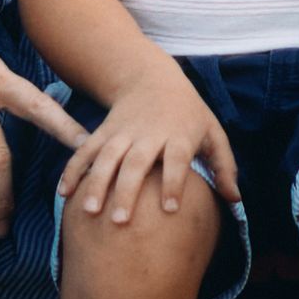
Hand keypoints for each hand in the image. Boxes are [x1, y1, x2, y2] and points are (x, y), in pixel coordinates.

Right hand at [61, 64, 239, 233]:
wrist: (152, 78)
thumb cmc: (188, 114)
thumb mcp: (212, 132)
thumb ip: (225, 166)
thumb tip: (235, 199)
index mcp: (178, 135)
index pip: (176, 160)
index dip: (174, 183)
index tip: (171, 210)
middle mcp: (149, 134)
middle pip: (136, 162)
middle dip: (127, 190)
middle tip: (120, 221)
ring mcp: (123, 133)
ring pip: (107, 157)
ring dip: (96, 183)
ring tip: (89, 210)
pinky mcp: (103, 132)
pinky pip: (86, 151)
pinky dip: (73, 170)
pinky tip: (63, 193)